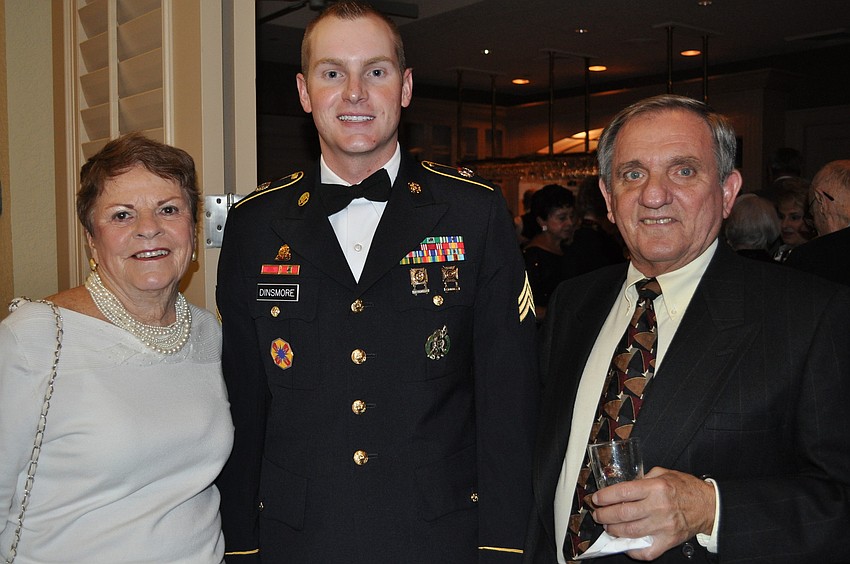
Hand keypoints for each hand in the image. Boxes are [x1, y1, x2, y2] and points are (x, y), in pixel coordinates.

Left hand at [590, 467, 715, 560]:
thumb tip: (622, 485)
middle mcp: (658, 507)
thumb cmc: (686, 488)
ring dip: (613, 530)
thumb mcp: (663, 473)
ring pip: (629, 532)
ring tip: (607, 526)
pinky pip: (645, 551)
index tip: (597, 498)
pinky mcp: (668, 541)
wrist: (708, 506)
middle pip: (622, 513)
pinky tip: (624, 543)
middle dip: (604, 515)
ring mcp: (663, 526)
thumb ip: (642, 478)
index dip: (605, 496)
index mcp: (656, 488)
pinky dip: (632, 550)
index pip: (622, 492)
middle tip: (597, 514)